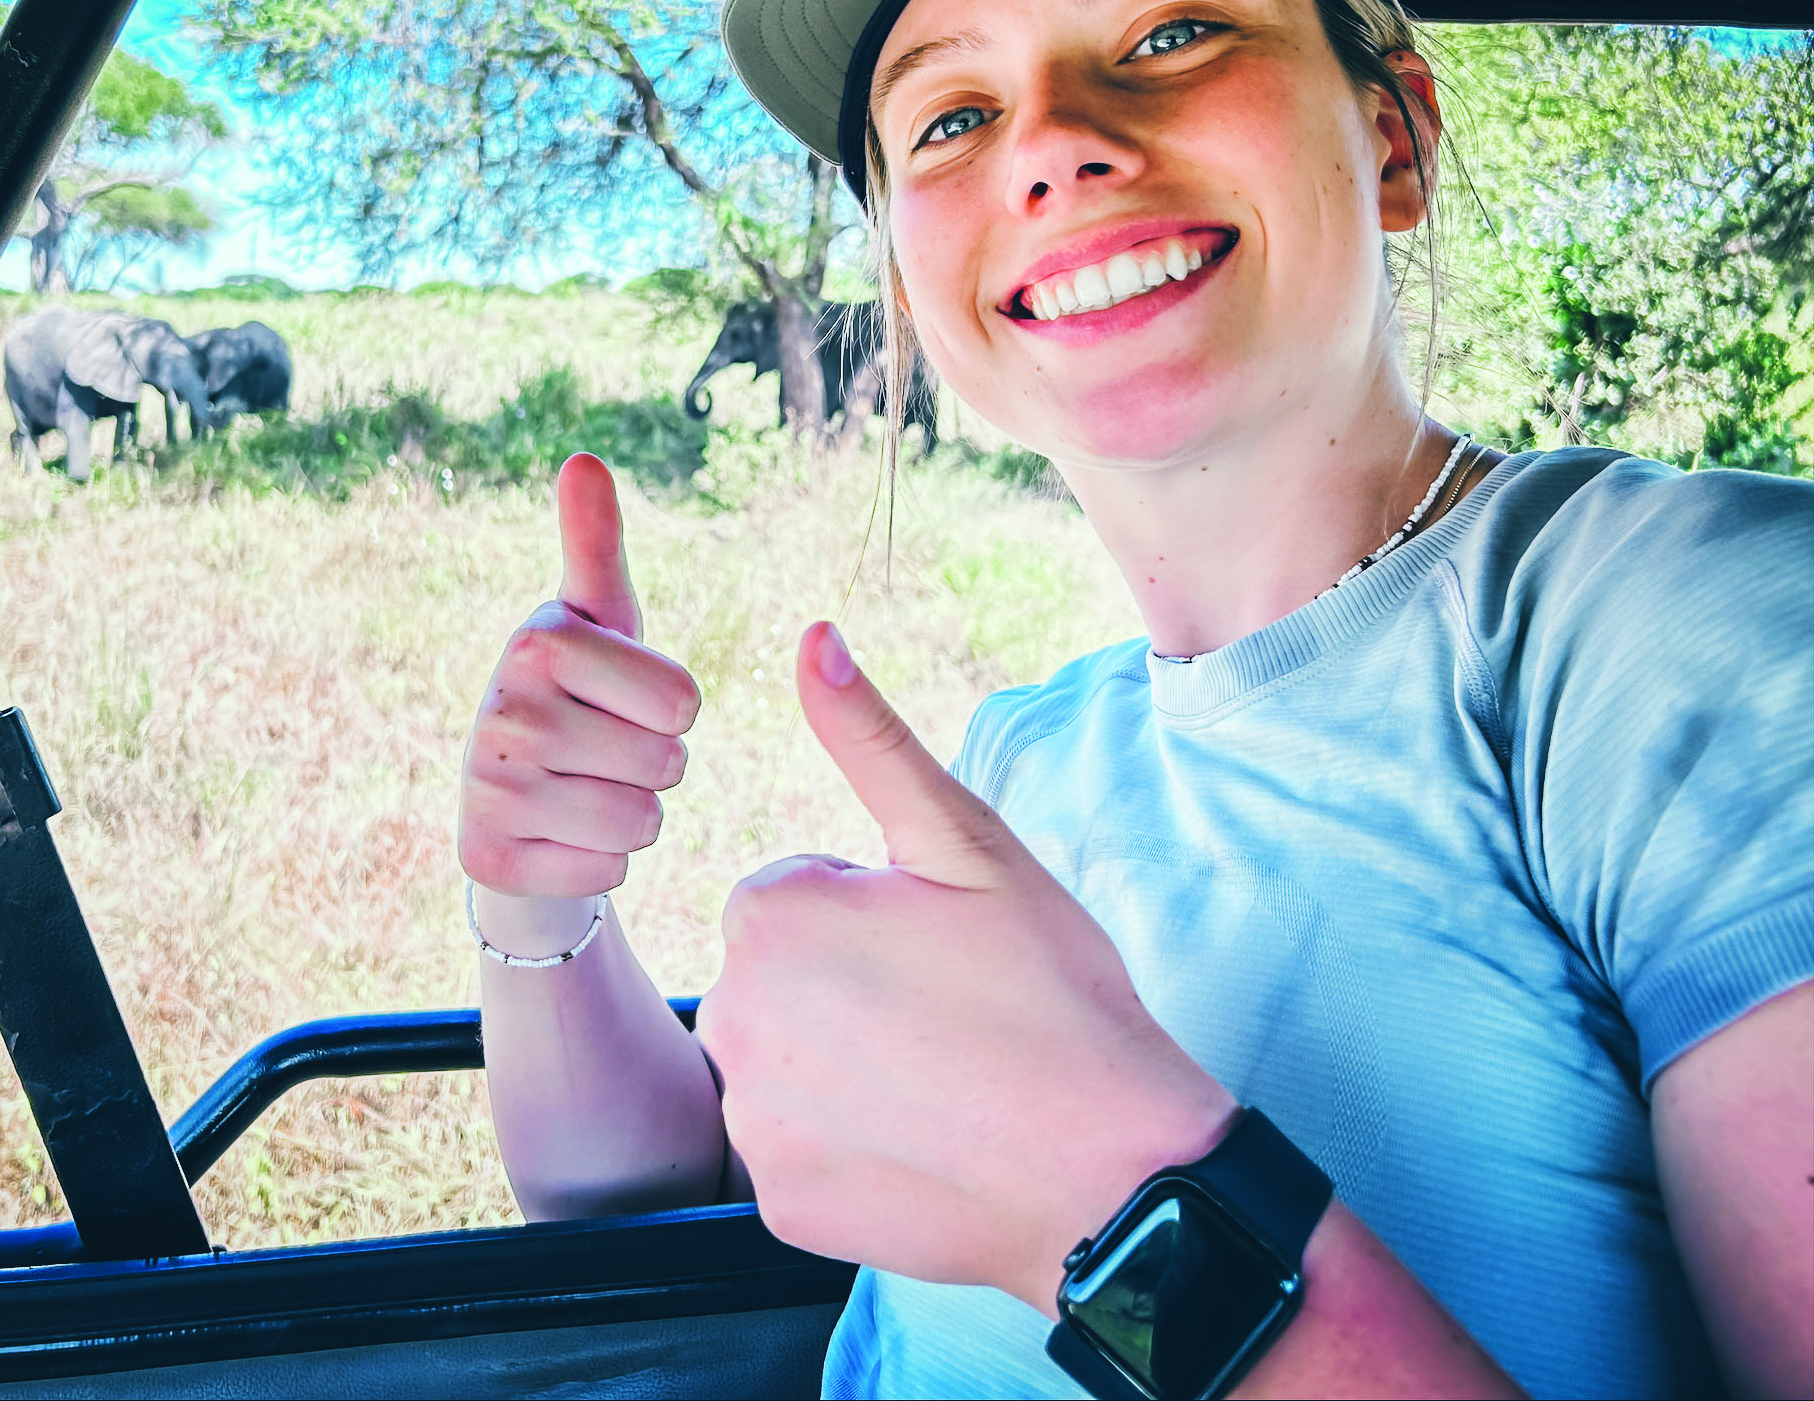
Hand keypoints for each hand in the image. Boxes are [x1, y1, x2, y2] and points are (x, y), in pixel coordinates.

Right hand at [458, 455, 701, 944]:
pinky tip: (558, 834)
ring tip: (581, 789)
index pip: (684, 701)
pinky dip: (596, 862)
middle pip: (668, 766)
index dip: (670, 708)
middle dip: (654, 765)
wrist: (506, 793)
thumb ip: (597, 542)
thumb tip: (583, 458)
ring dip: (631, 816)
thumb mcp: (596, 616)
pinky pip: (606, 873)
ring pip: (641, 824)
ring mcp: (490, 790)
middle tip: (600, 749)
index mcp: (539, 641)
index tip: (621, 697)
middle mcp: (503, 711)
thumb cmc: (577, 687)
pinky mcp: (490, 860)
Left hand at [695, 620, 1233, 1310]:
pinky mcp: (779, 1205)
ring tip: (945, 1082)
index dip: (877, 919)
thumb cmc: (1052, 993)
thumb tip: (812, 638)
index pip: (797, 899)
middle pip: (782, 982)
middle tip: (950, 1018)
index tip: (945, 954)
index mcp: (767, 915)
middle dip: (848, 988)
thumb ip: (872, 740)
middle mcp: (730, 1016)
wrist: (1113, 1174)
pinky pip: (801, 1154)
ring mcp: (753, 1119)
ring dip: (844, 1068)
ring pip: (787, 1067)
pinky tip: (925, 1145)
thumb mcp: (967, 844)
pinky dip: (851, 1150)